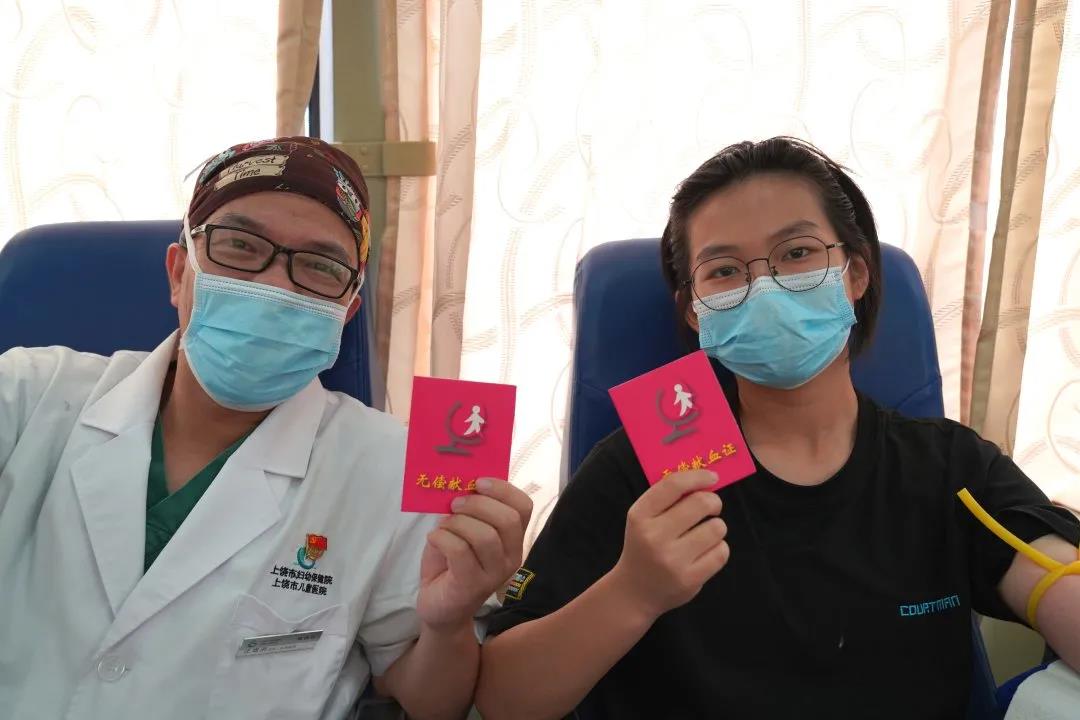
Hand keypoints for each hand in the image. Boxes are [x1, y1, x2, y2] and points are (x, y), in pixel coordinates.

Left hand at [417, 478, 533, 632]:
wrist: (439, 606)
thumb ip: (469, 510)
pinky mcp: (471, 586)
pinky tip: (434, 539)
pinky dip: (442, 538)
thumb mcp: (463, 531)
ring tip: (443, 526)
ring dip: (458, 523)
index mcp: (512, 539)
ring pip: (485, 536)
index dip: (503, 489)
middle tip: (455, 503)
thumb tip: (461, 483)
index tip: (478, 482)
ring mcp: (494, 574)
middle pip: (507, 520)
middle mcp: (511, 557)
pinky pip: (460, 551)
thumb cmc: (451, 564)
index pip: (524, 508)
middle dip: (478, 504)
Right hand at [610, 470, 728, 620]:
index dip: (698, 476)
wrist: (634, 591)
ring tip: (704, 534)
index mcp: (640, 516)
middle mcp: (654, 536)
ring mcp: (672, 560)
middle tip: (712, 506)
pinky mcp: (689, 579)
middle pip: (701, 503)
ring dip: (716, 527)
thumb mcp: (643, 519)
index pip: (673, 485)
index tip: (712, 477)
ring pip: (717, 528)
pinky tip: (705, 552)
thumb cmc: (644, 546)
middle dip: (714, 501)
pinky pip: (721, 552)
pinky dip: (718, 548)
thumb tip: (706, 479)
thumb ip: (667, 498)